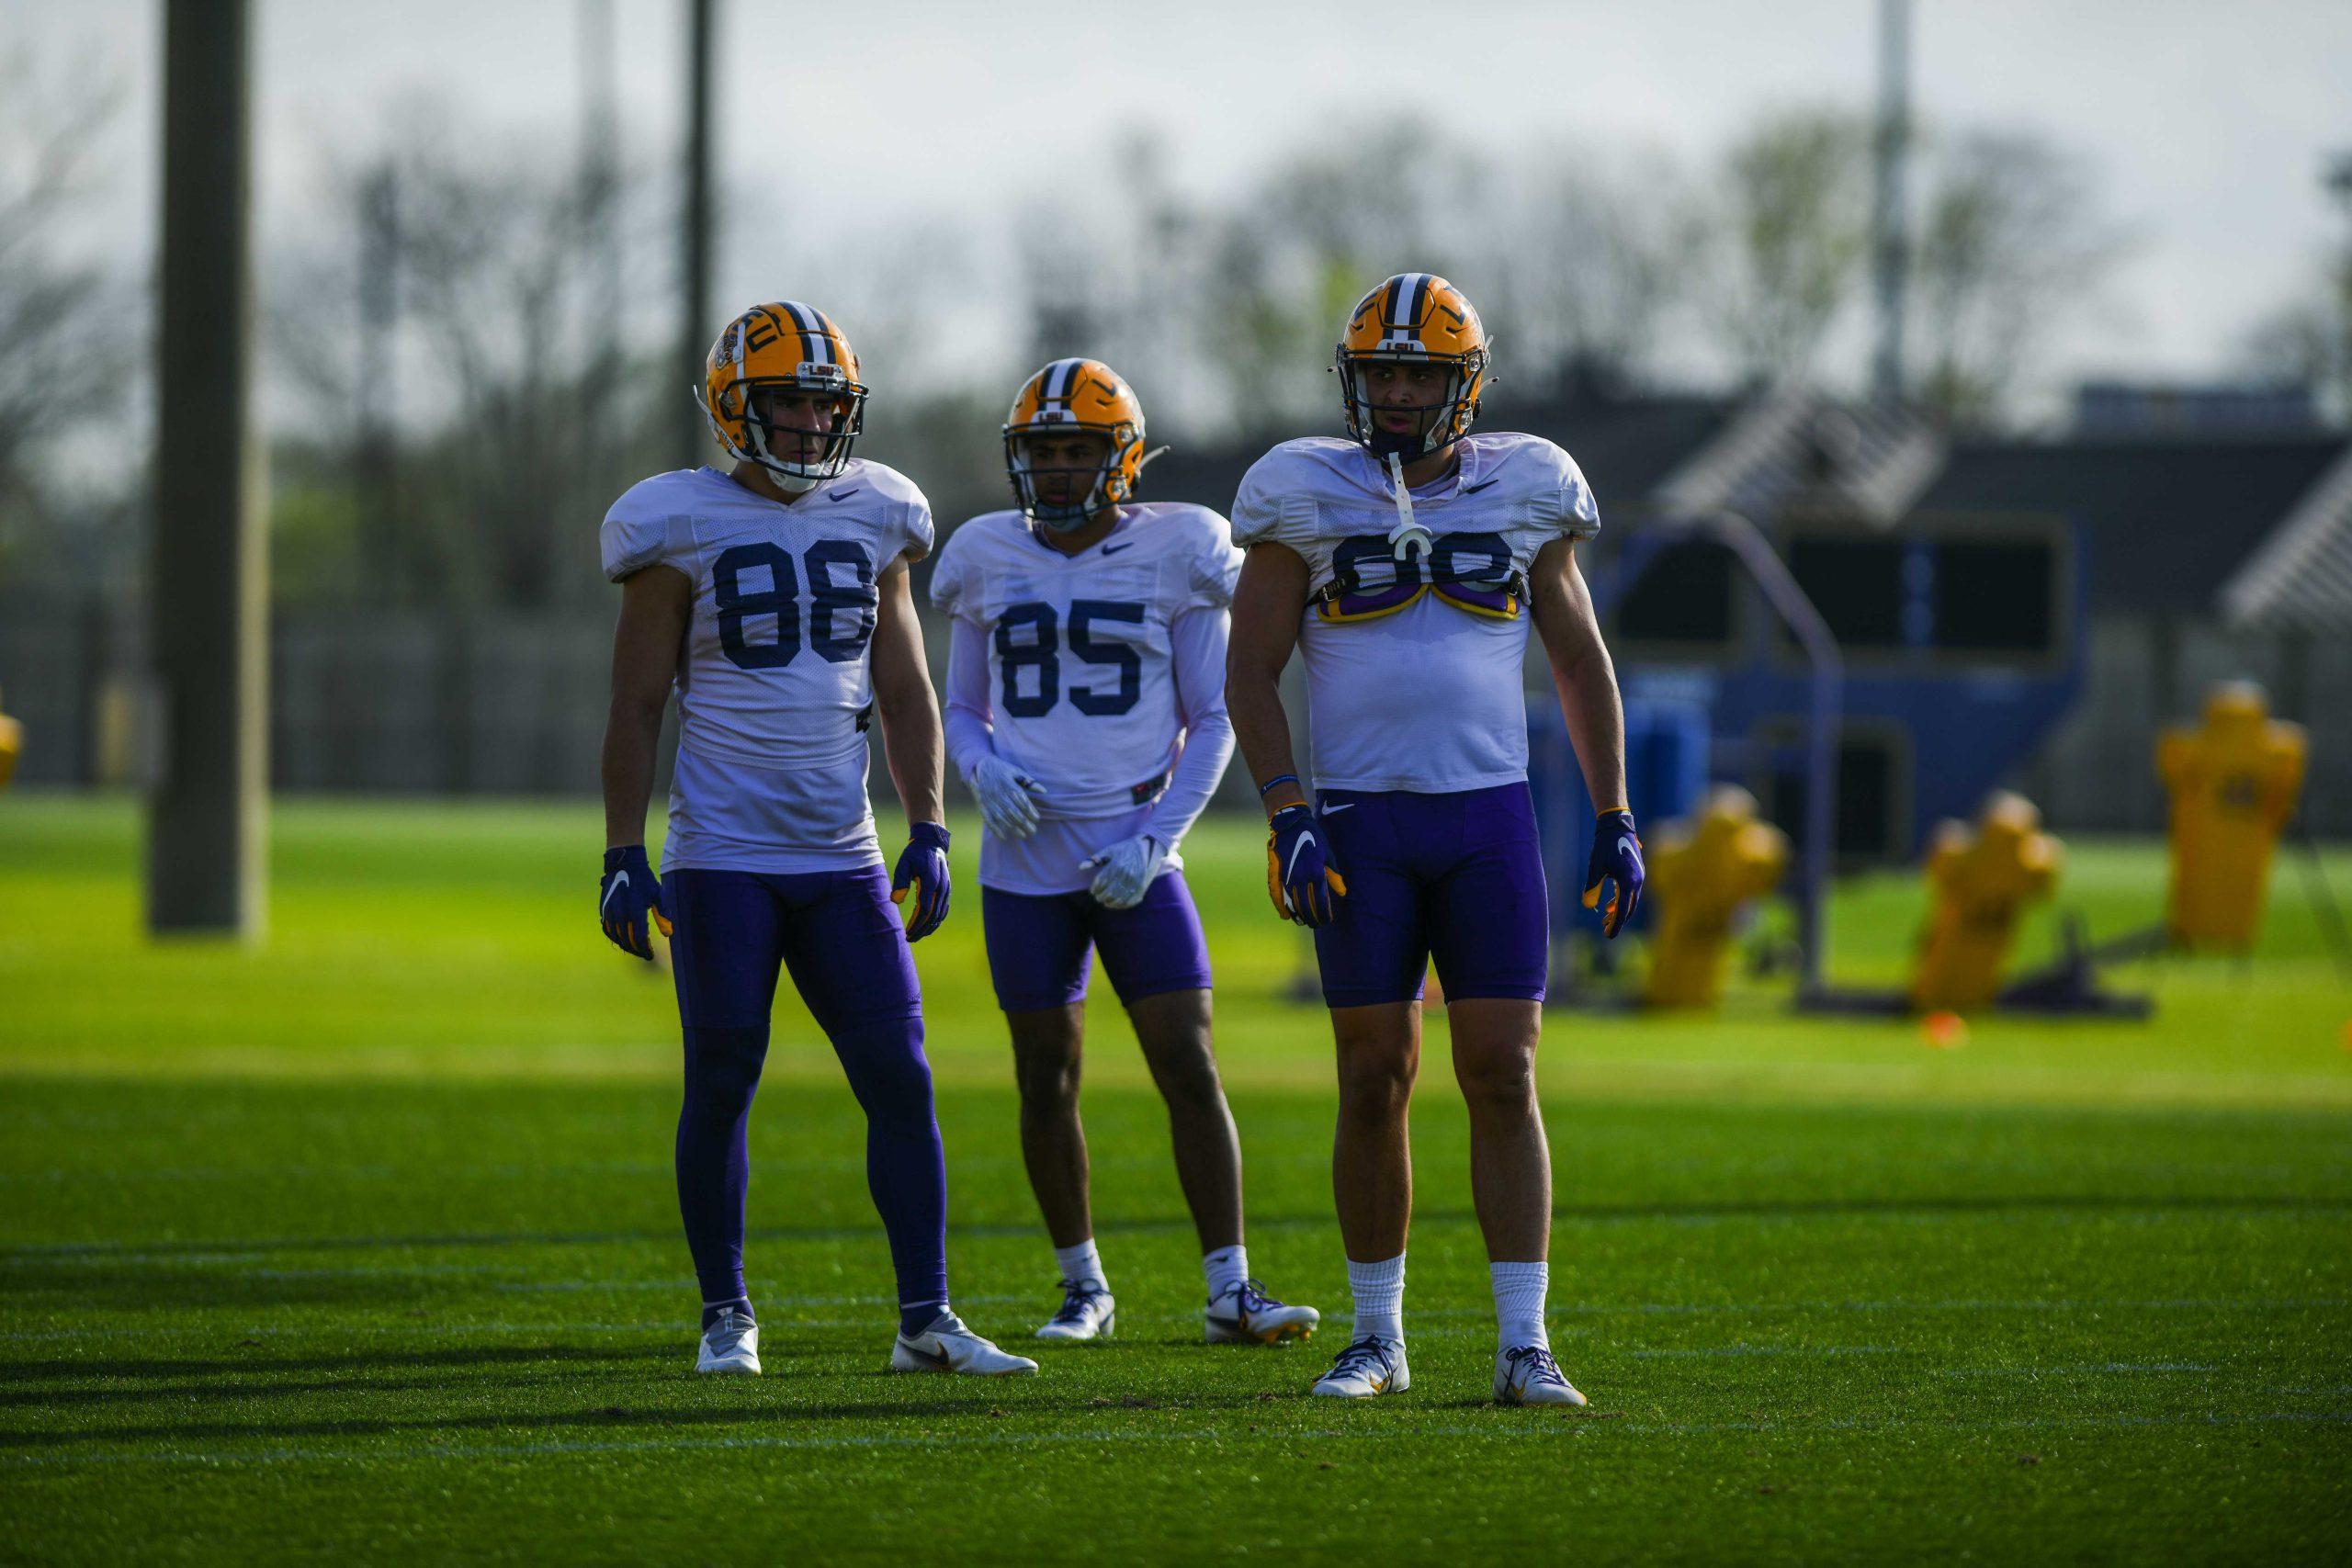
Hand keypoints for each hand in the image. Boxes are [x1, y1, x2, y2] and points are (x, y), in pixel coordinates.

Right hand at [599, 845, 670, 959]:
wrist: (624, 864)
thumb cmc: (644, 880)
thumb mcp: (657, 894)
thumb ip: (663, 914)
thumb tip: (668, 934)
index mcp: (635, 911)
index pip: (640, 939)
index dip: (645, 950)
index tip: (650, 955)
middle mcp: (621, 914)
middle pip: (627, 941)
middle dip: (636, 950)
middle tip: (644, 953)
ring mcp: (610, 912)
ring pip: (616, 937)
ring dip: (625, 945)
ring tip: (634, 948)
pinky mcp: (603, 910)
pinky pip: (607, 929)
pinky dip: (614, 937)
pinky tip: (621, 938)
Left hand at [890, 822, 951, 940]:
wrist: (932, 844)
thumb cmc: (915, 854)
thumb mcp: (904, 864)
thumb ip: (900, 881)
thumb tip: (896, 901)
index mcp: (931, 881)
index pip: (924, 909)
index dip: (916, 923)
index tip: (907, 932)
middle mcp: (942, 887)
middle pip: (933, 916)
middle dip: (922, 930)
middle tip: (910, 938)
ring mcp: (946, 890)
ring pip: (940, 915)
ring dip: (929, 927)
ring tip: (917, 935)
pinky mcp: (947, 891)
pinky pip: (943, 910)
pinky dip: (936, 921)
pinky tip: (927, 927)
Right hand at [966, 754, 1047, 839]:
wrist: (981, 766)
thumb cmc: (1003, 769)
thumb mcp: (1016, 771)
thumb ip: (1029, 782)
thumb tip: (1044, 791)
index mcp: (1008, 784)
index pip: (1021, 800)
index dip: (1029, 810)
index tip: (1037, 818)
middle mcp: (998, 793)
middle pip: (1012, 811)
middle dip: (1023, 822)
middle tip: (1033, 830)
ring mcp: (989, 800)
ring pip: (1001, 817)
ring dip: (1012, 828)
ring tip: (1023, 835)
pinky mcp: (982, 804)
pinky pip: (987, 818)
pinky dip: (994, 828)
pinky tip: (1003, 837)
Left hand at [1080, 833, 1167, 910]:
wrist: (1148, 847)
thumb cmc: (1125, 848)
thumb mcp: (1109, 850)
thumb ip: (1094, 860)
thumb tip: (1080, 867)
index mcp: (1116, 865)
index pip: (1101, 882)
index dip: (1095, 889)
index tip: (1092, 891)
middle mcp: (1125, 875)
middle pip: (1109, 892)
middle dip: (1101, 897)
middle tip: (1098, 898)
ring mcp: (1135, 882)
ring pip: (1119, 899)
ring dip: (1110, 903)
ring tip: (1106, 902)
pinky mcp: (1142, 887)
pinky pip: (1130, 901)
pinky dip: (1122, 905)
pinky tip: (1117, 904)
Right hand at [1265, 804, 1346, 926]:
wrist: (1290, 823)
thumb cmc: (1313, 837)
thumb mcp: (1328, 854)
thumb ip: (1334, 876)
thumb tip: (1342, 893)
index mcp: (1315, 872)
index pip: (1320, 901)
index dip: (1324, 913)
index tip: (1327, 921)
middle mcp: (1300, 877)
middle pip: (1306, 905)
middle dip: (1312, 917)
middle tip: (1317, 924)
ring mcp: (1286, 876)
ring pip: (1291, 902)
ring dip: (1298, 915)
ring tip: (1303, 922)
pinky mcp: (1275, 873)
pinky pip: (1276, 894)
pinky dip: (1280, 906)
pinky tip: (1285, 915)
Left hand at [1582, 808, 1643, 938]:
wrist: (1617, 826)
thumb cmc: (1605, 847)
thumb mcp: (1595, 868)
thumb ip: (1592, 888)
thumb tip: (1588, 906)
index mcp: (1628, 883)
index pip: (1622, 911)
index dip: (1615, 925)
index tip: (1608, 936)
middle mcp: (1637, 881)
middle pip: (1629, 908)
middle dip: (1617, 920)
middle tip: (1606, 930)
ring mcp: (1639, 876)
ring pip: (1630, 900)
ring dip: (1619, 910)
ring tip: (1605, 919)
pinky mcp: (1637, 872)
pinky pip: (1631, 891)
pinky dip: (1621, 900)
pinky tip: (1610, 904)